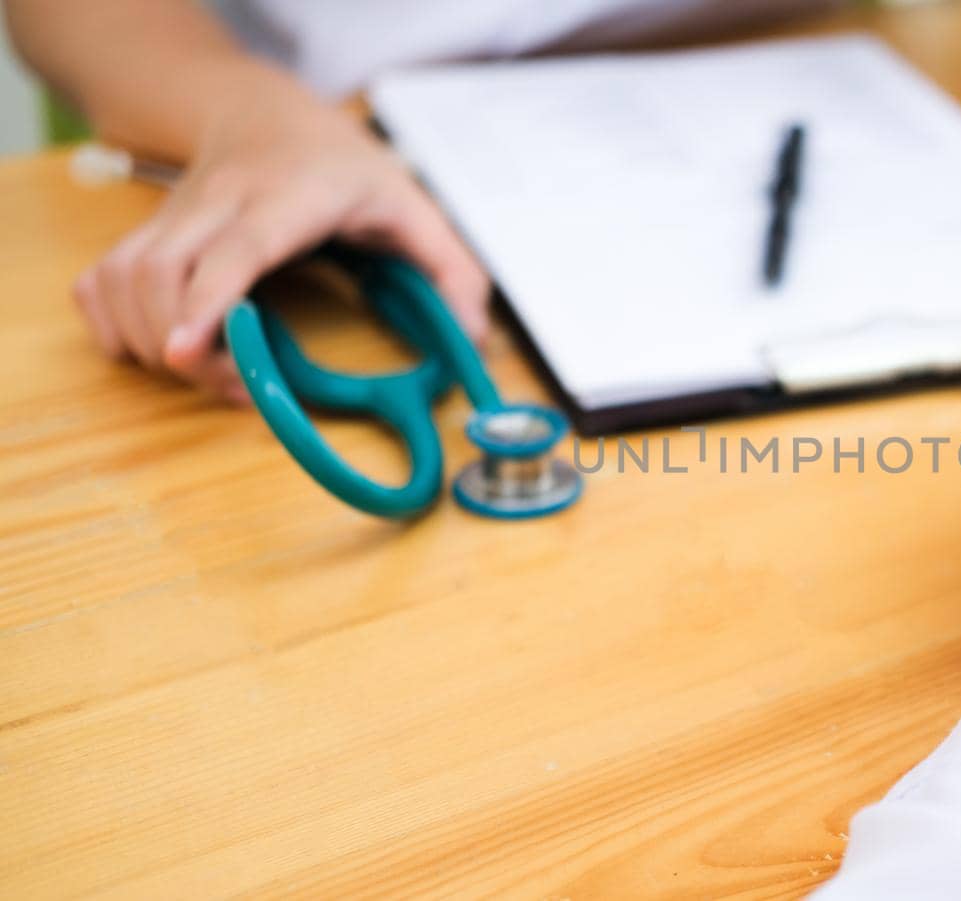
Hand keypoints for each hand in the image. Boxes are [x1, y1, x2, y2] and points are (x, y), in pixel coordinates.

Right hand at [72, 90, 489, 402]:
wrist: (263, 114)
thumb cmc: (340, 168)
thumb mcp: (414, 207)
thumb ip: (453, 273)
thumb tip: (473, 341)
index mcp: (291, 197)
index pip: (238, 247)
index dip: (210, 301)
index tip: (189, 351)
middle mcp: (220, 203)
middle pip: (165, 274)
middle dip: (186, 347)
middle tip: (238, 386)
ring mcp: (173, 217)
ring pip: (123, 281)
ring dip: (152, 344)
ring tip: (212, 372)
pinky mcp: (144, 235)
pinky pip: (99, 286)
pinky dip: (113, 327)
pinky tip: (160, 347)